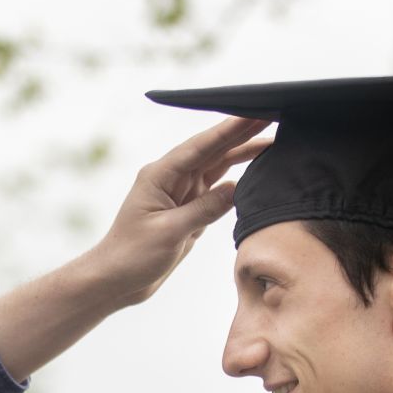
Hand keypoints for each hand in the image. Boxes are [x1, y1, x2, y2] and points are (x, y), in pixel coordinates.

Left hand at [88, 116, 269, 306]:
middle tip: (275, 115)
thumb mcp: (170, 232)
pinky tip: (257, 170)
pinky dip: (237, 180)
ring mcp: (181, 193)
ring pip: (218, 167)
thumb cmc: (132, 256)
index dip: (231, 128)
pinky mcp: (189, 210)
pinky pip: (218, 190)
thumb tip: (237, 188)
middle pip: (214, 150)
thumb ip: (204, 209)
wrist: (116, 281)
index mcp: (161, 175)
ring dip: (244, 154)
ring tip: (275, 140)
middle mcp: (172, 178)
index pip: (201, 146)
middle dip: (243, 133)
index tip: (256, 112)